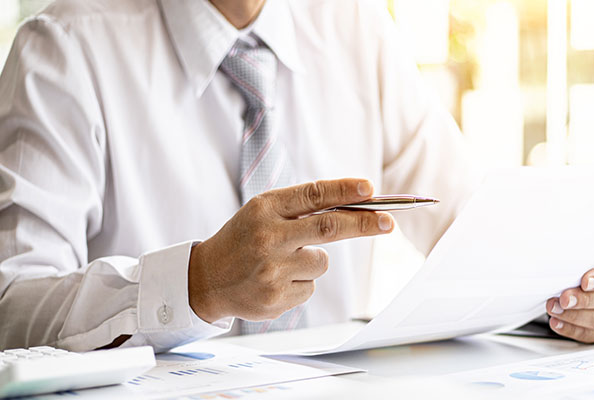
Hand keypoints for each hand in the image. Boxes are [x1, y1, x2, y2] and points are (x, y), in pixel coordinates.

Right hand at [188, 178, 394, 322]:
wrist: (205, 280)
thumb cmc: (243, 240)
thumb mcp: (262, 213)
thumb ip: (302, 208)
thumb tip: (357, 206)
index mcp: (265, 208)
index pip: (312, 195)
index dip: (344, 190)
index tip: (370, 188)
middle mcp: (268, 237)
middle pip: (328, 227)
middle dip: (364, 223)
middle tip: (389, 222)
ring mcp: (272, 269)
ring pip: (321, 262)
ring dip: (312, 261)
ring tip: (282, 262)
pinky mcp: (276, 297)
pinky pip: (309, 287)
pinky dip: (299, 283)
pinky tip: (274, 281)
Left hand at [545, 253, 593, 342]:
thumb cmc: (591, 265)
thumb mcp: (590, 254)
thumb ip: (582, 259)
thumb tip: (564, 264)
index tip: (585, 282)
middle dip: (583, 300)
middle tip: (564, 298)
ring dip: (573, 316)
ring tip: (555, 309)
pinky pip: (590, 334)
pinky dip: (571, 329)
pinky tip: (557, 322)